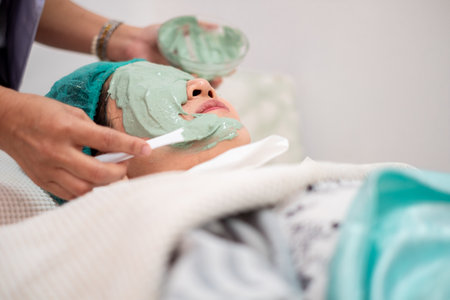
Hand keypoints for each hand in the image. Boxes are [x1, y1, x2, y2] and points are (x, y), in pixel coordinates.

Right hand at [0, 89, 151, 199]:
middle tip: (125, 166)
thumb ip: (95, 130)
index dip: (131, 145)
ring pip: (85, 189)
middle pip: (98, 173)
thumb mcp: (71, 112)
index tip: (147, 149)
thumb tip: (119, 147)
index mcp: (66, 128)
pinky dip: (87, 191)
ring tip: (109, 174)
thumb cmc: (40, 113)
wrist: (6, 121)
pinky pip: (70, 195)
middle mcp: (57, 151)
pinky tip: (92, 181)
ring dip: (104, 185)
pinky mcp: (43, 180)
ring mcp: (48, 169)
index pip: (107, 140)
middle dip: (120, 172)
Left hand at [108, 24, 223, 87]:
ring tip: (209, 85)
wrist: (131, 43)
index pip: (209, 67)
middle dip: (215, 82)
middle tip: (221, 79)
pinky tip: (192, 87)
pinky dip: (186, 90)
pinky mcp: (165, 86)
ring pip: (192, 88)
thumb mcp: (177, 29)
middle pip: (204, 81)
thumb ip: (195, 28)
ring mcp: (174, 80)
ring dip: (202, 89)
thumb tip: (217, 27)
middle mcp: (183, 72)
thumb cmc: (153, 35)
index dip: (221, 70)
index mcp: (188, 60)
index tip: (231, 70)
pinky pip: (178, 91)